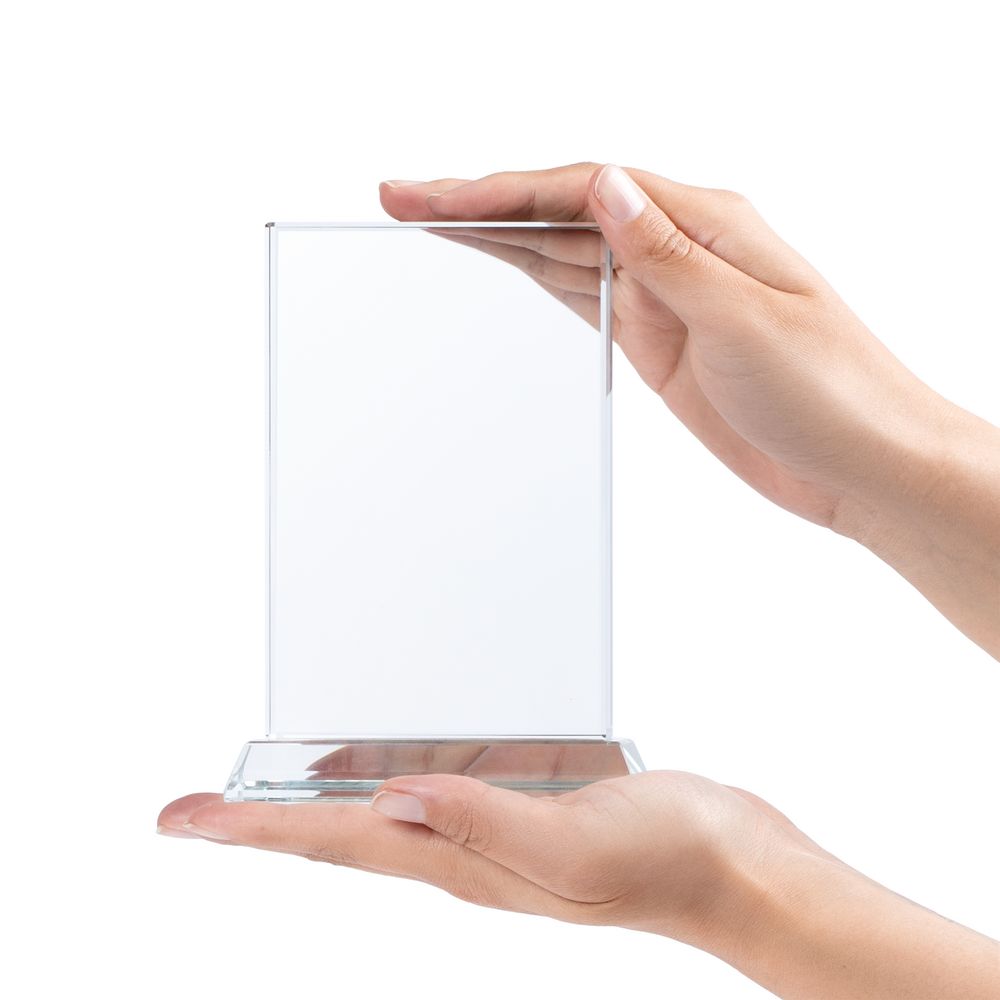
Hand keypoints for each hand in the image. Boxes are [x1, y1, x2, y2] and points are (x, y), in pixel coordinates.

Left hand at [157, 768, 819, 940]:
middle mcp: (463, 851)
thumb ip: (483, 824)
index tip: (182, 819)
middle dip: (259, 822)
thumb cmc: (667, 857)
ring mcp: (491, 831)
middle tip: (195, 812)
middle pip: (337, 834)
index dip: (251, 829)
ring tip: (263, 794)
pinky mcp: (521, 805)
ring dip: (313, 805)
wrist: (733, 863)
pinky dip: (389, 777)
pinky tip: (386, 766)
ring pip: (379, 815)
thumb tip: (389, 802)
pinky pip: (433, 790)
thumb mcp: (575, 844)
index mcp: (463, 863)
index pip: (333, 840)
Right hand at [380, 165, 999, 657]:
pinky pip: (582, 300)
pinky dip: (535, 282)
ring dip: (496, 240)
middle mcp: (678, 249)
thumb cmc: (835, 389)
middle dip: (478, 206)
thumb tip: (607, 184)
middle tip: (403, 199)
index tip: (430, 197)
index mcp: (705, 223)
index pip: (582, 191)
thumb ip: (667, 253)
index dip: (498, 191)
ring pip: (563, 254)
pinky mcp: (658, 341)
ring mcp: (665, 295)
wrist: (864, 463)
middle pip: (560, 214)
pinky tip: (501, 269)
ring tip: (431, 228)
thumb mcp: (746, 317)